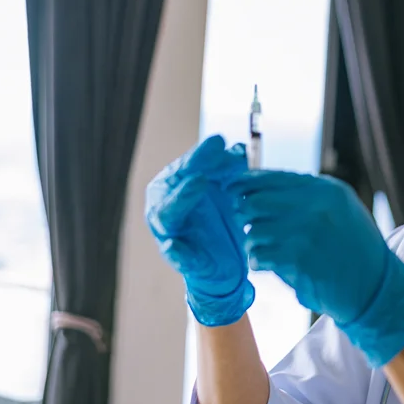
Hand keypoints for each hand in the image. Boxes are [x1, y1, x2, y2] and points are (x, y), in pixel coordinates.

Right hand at [145, 135, 253, 326]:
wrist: (228, 263)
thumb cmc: (224, 219)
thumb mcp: (231, 191)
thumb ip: (232, 169)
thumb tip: (238, 147)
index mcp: (175, 186)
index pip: (187, 164)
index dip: (203, 152)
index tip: (221, 140)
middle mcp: (165, 205)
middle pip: (174, 182)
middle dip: (191, 167)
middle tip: (210, 151)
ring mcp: (167, 232)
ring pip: (168, 213)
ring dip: (182, 197)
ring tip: (199, 182)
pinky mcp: (178, 258)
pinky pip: (175, 254)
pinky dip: (176, 252)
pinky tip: (174, 247)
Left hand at [227, 170, 403, 366]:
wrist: (375, 287)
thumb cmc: (356, 248)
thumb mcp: (341, 208)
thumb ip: (309, 195)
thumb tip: (263, 186)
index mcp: (325, 189)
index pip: (272, 177)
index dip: (246, 183)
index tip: (233, 190)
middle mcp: (315, 205)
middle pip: (256, 201)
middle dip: (245, 213)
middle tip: (246, 223)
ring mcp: (306, 232)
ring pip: (254, 231)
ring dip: (253, 242)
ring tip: (263, 249)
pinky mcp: (297, 260)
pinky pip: (259, 256)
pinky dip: (258, 261)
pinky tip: (266, 263)